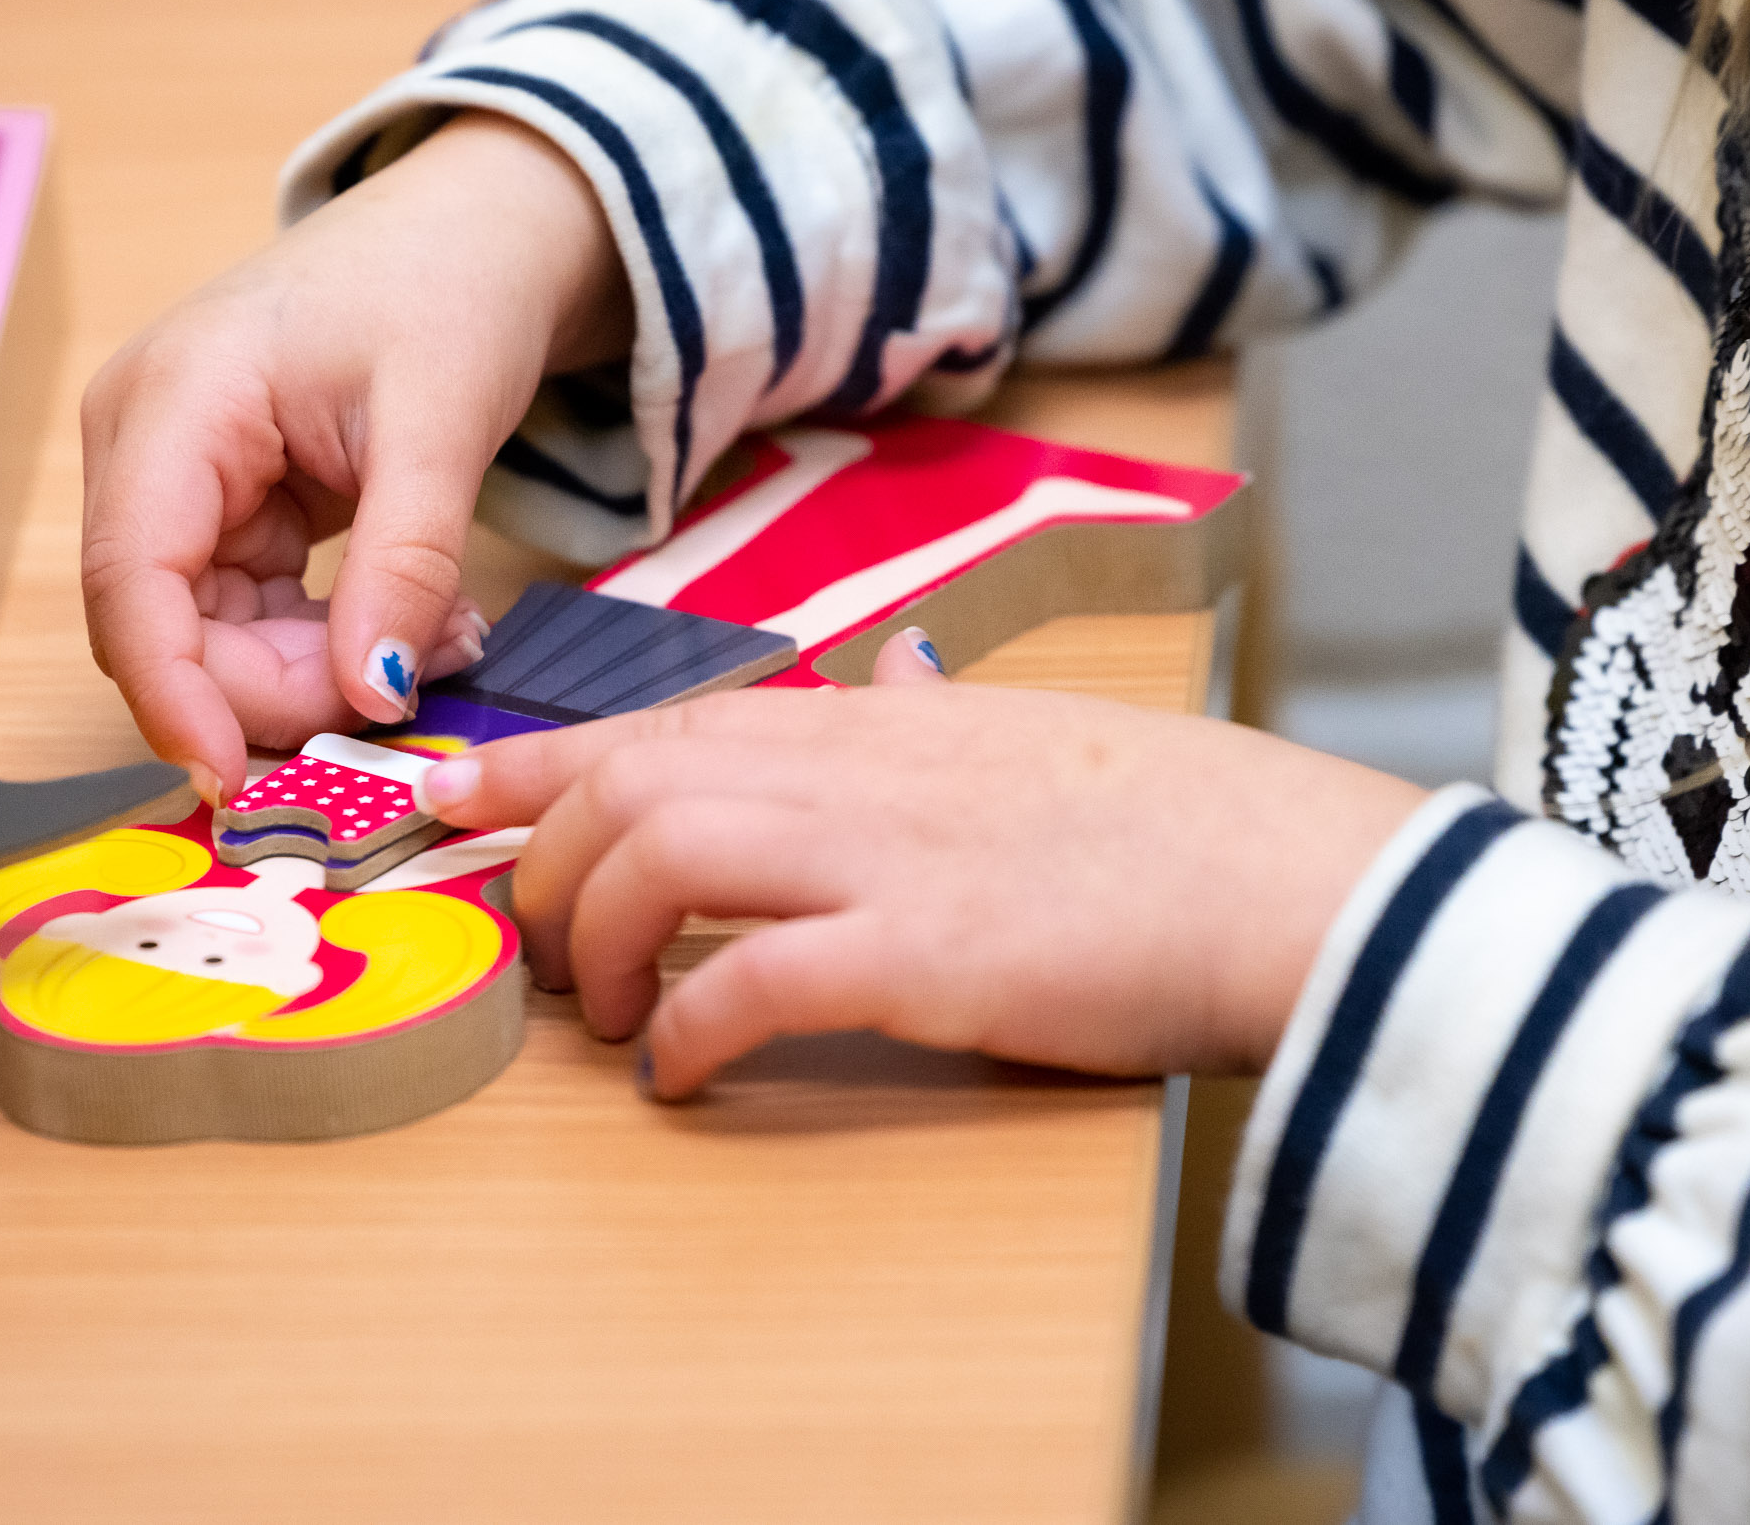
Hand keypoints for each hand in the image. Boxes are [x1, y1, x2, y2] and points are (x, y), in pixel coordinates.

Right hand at [80, 113, 631, 799]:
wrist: (477, 229)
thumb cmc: (447, 287)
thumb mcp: (440, 425)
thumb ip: (403, 564)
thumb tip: (371, 695)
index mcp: (171, 403)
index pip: (132, 584)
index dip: (174, 696)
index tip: (234, 781)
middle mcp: (148, 445)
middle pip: (167, 627)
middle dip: (277, 688)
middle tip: (405, 693)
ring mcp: (182, 479)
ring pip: (214, 636)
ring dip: (319, 670)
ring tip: (443, 640)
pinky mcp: (228, 506)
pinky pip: (255, 614)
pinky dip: (331, 640)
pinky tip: (420, 624)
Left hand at [416, 632, 1429, 1098]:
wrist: (1293, 879)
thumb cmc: (1175, 820)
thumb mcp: (1038, 737)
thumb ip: (944, 717)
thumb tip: (900, 677)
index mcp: (884, 721)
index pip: (671, 718)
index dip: (542, 757)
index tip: (456, 790)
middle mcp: (864, 767)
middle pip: (635, 780)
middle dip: (546, 858)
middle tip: (532, 937)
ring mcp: (889, 852)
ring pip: (662, 854)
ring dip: (594, 941)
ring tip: (600, 1016)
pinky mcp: (925, 951)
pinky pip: (749, 981)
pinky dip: (685, 1029)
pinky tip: (678, 1071)